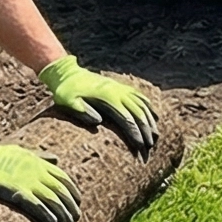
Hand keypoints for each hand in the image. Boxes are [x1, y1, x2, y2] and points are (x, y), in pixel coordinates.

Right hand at [0, 137, 79, 221]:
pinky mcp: (16, 192)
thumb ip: (41, 156)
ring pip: (52, 200)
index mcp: (39, 162)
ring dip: (63, 214)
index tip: (78, 201)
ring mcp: (27, 182)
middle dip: (71, 206)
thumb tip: (57, 158)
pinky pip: (36, 205)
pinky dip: (46, 215)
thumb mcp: (22, 151)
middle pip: (61, 191)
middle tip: (77, 218)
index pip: (63, 177)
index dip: (73, 191)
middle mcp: (36, 172)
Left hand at [39, 54, 159, 156]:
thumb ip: (82, 111)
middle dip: (147, 131)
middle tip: (151, 148)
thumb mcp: (68, 101)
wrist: (66, 73)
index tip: (141, 147)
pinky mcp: (119, 87)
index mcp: (107, 97)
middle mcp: (117, 92)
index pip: (127, 118)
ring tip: (156, 136)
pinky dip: (148, 107)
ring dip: (151, 121)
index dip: (135, 133)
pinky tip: (154, 116)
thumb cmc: (65, 91)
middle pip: (139, 113)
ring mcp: (120, 88)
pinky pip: (139, 97)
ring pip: (142, 105)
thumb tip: (99, 122)